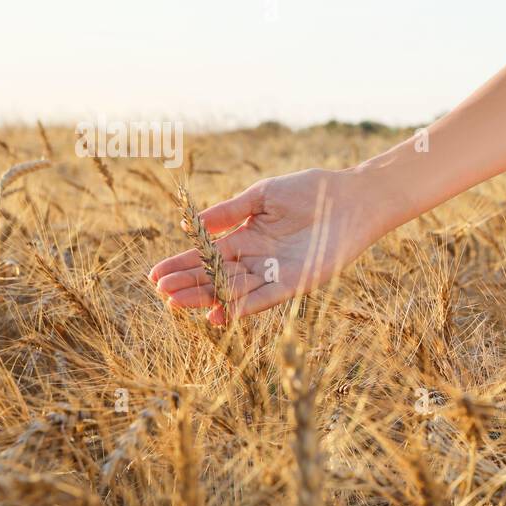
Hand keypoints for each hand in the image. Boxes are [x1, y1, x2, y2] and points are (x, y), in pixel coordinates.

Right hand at [149, 168, 374, 324]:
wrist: (350, 198)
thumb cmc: (309, 191)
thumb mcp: (261, 197)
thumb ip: (228, 212)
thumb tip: (190, 224)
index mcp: (247, 237)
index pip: (207, 256)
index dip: (182, 265)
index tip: (155, 275)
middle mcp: (258, 259)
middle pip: (216, 277)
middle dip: (188, 285)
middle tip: (161, 293)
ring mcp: (276, 273)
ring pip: (235, 290)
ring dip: (208, 298)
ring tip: (178, 303)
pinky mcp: (297, 282)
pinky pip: (266, 298)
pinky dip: (244, 306)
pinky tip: (221, 314)